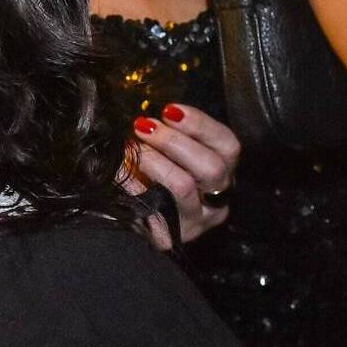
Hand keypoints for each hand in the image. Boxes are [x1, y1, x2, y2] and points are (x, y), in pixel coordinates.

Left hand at [122, 103, 241, 247]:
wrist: (132, 220)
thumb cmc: (154, 177)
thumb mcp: (171, 154)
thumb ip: (173, 135)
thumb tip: (152, 114)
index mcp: (223, 175)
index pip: (228, 146)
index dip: (201, 125)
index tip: (170, 109)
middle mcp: (216, 201)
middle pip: (211, 167)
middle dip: (174, 141)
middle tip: (143, 126)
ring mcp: (195, 222)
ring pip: (183, 186)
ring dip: (153, 159)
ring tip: (130, 146)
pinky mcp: (169, 236)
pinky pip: (152, 204)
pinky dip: (132, 182)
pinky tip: (119, 169)